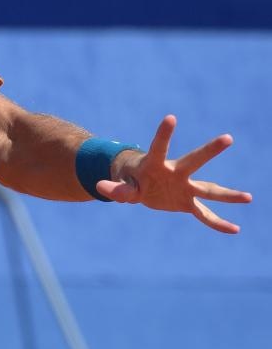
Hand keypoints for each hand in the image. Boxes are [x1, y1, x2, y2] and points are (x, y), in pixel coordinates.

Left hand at [98, 115, 251, 233]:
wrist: (142, 182)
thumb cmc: (131, 179)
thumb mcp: (122, 186)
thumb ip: (116, 188)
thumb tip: (100, 186)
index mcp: (156, 165)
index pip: (159, 147)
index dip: (163, 134)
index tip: (170, 118)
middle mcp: (176, 173)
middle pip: (194, 161)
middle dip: (209, 151)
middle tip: (227, 138)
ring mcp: (185, 188)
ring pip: (208, 190)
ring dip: (227, 195)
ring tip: (248, 198)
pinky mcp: (187, 203)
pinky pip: (204, 215)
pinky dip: (217, 223)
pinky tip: (234, 230)